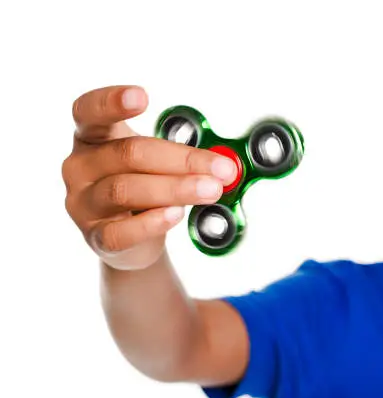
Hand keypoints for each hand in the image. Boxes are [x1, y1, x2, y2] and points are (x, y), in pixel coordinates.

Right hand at [62, 85, 236, 269]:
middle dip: (182, 159)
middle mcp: (81, 167)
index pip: (90, 111)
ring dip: (175, 189)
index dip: (112, 102)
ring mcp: (83, 203)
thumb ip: (183, 157)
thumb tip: (224, 163)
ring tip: (209, 190)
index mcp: (92, 137)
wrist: (132, 239)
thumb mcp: (158, 162)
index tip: (142, 96)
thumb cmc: (142, 187)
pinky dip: (151, 222)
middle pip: (128, 153)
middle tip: (220, 168)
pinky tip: (175, 214)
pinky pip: (119, 232)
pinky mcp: (95, 237)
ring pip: (124, 189)